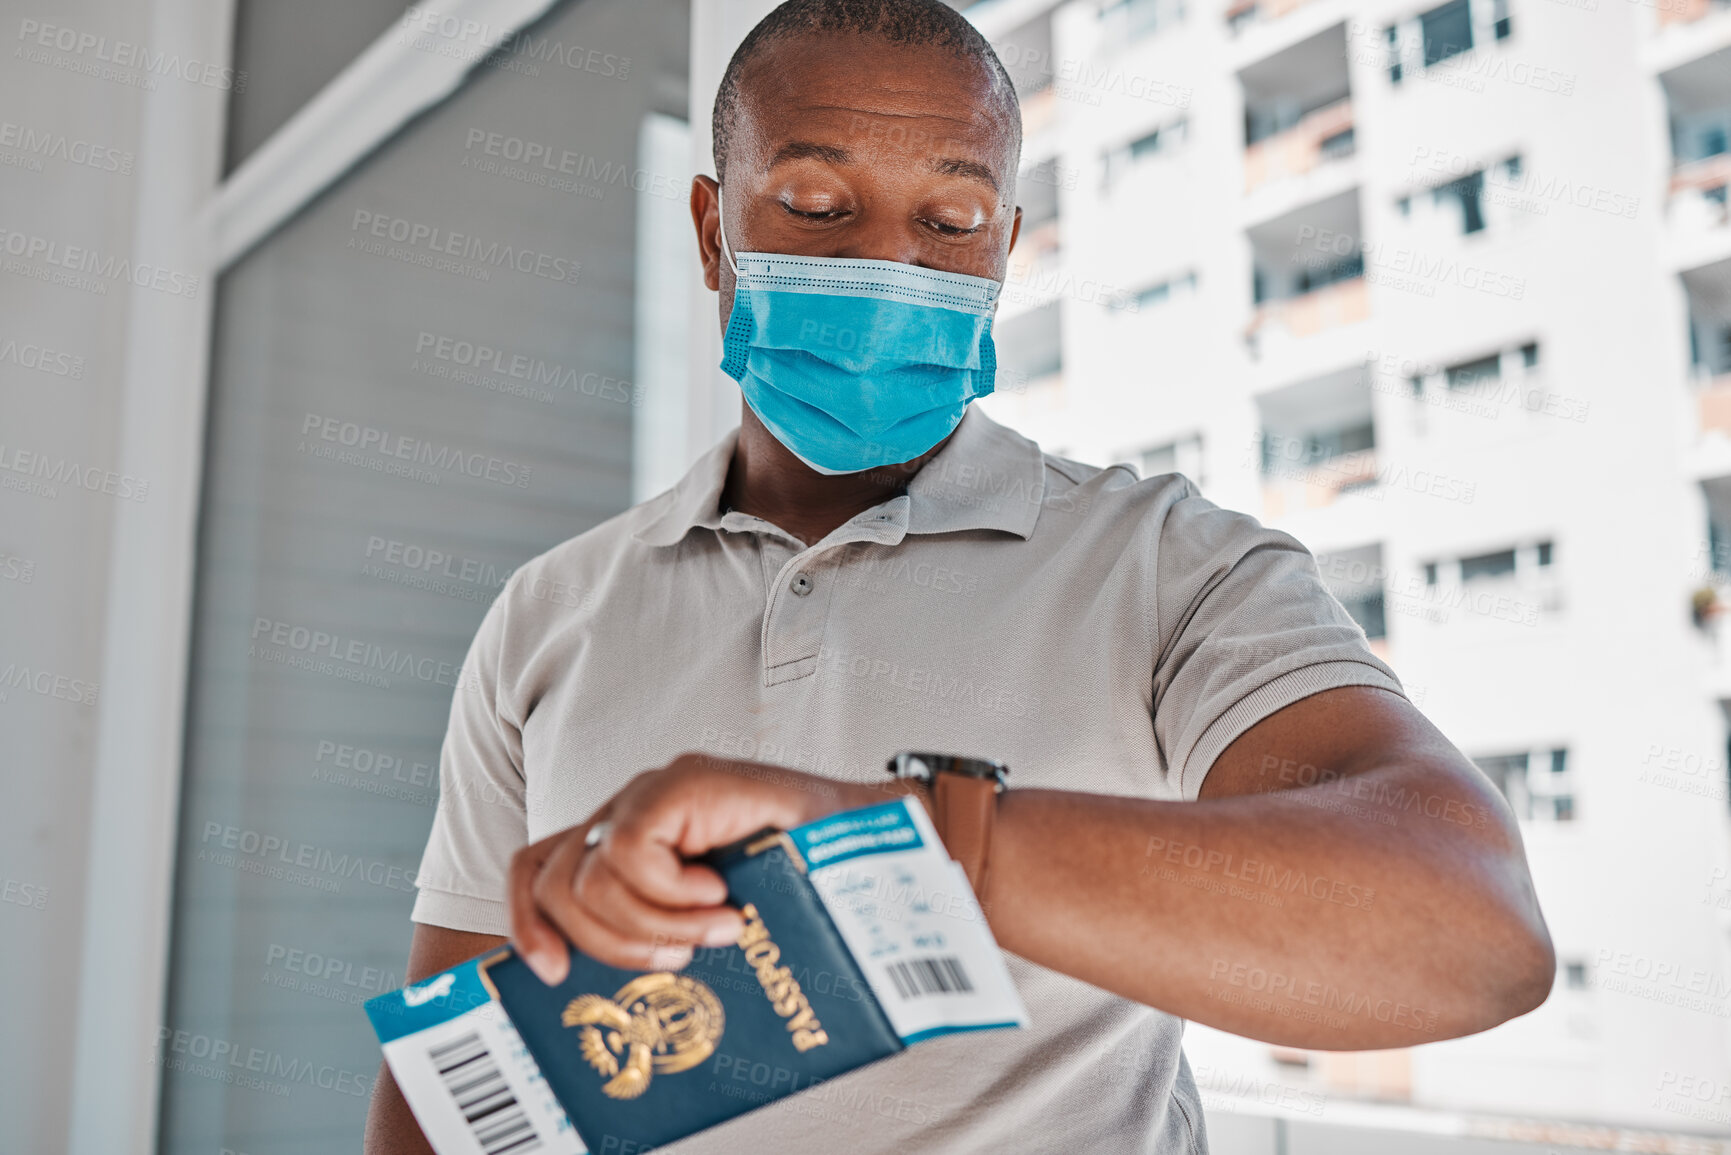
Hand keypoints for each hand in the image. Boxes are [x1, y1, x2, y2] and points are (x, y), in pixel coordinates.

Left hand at [508, 752, 880, 983]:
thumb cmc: (801, 891)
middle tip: (675, 962)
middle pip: (555, 883)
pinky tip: (717, 896)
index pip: (539, 868)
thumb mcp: (709, 924)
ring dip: (650, 925)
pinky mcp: (684, 782)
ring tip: (712, 931)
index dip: (527, 921)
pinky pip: (631, 851)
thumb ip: (659, 935)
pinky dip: (670, 891)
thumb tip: (614, 999)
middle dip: (606, 943)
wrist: (873, 845)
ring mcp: (655, 791)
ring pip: (589, 876)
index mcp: (629, 842)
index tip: (551, 973)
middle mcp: (631, 810)